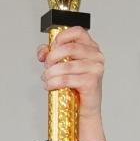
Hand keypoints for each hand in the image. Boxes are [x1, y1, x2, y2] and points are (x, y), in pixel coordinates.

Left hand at [36, 26, 106, 140]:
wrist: (84, 109)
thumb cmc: (75, 86)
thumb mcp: (63, 65)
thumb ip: (51, 53)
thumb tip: (42, 52)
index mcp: (91, 47)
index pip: (78, 31)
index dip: (62, 37)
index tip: (53, 47)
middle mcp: (97, 56)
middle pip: (70, 48)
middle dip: (52, 57)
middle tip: (46, 66)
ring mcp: (96, 69)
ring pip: (66, 65)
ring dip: (51, 72)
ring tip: (46, 78)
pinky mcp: (92, 82)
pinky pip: (67, 79)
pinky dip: (54, 82)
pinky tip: (49, 85)